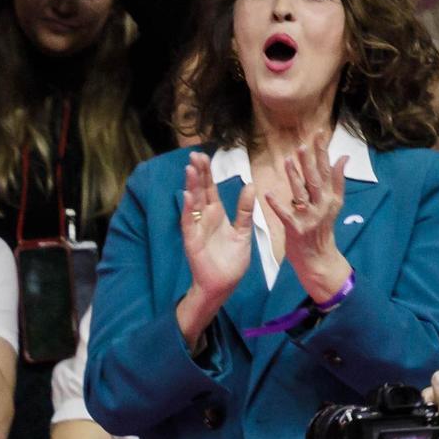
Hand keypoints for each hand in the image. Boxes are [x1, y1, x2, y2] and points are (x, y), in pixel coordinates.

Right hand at [180, 152, 254, 306]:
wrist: (224, 284)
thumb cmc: (231, 261)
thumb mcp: (243, 232)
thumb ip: (245, 210)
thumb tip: (251, 186)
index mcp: (217, 214)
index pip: (210, 188)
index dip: (207, 172)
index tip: (204, 155)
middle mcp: (204, 217)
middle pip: (199, 190)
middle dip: (197, 173)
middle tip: (194, 154)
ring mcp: (196, 228)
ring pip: (192, 202)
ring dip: (190, 186)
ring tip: (190, 169)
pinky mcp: (192, 240)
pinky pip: (189, 222)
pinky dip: (187, 209)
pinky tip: (188, 196)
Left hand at [263, 135, 351, 302]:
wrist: (319, 259)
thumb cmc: (322, 229)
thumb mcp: (333, 204)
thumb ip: (336, 181)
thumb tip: (343, 158)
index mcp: (330, 198)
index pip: (327, 170)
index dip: (323, 152)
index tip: (319, 133)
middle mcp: (322, 206)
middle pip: (315, 179)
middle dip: (310, 160)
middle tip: (303, 143)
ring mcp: (309, 218)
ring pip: (301, 193)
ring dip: (294, 176)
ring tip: (287, 160)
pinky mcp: (296, 230)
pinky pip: (285, 215)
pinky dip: (277, 204)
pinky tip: (268, 193)